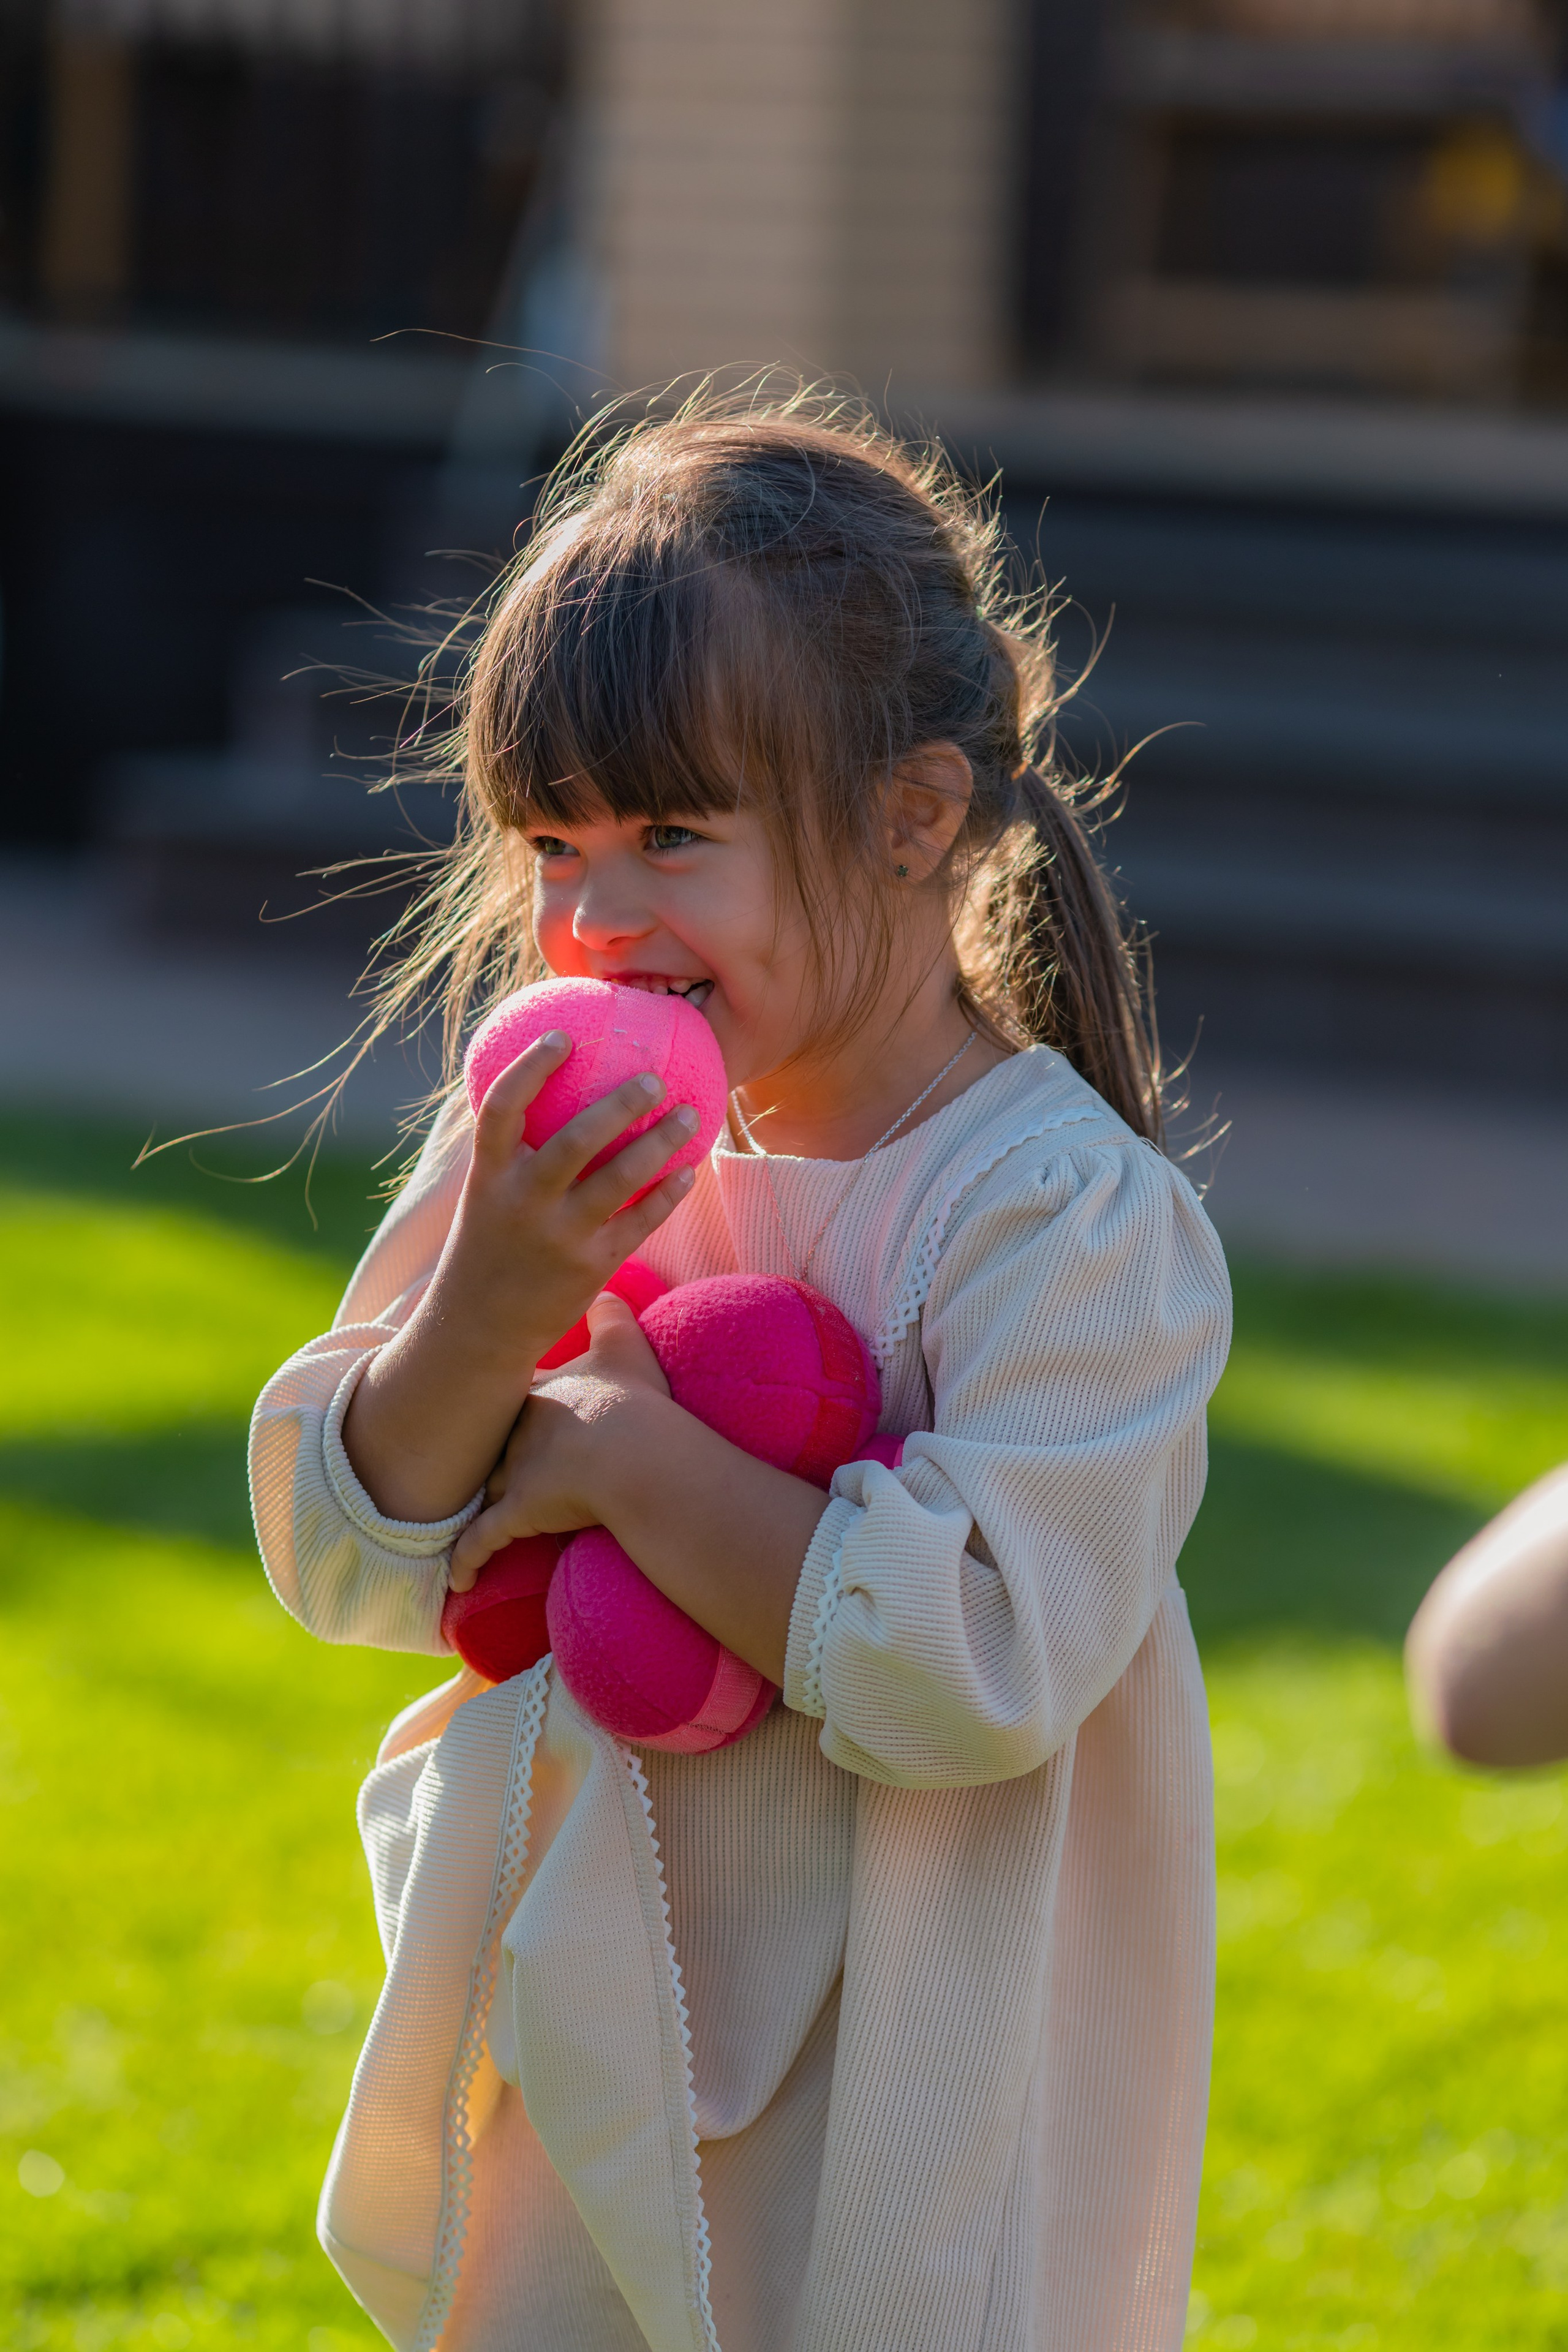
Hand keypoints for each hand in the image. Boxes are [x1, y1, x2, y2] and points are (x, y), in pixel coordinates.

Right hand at [435, 1033, 698, 1384]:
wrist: (475, 1330)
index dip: (530, 1068)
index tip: (563, 1036)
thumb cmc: (487, 1247)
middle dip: (619, 1105)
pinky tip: (690, 1170)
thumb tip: (543, 1091)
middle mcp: (522, 1201)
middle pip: (575, 1140)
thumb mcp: (483, 1195)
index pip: (501, 1108)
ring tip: (692, 1112)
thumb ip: (512, 1151)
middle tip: (654, 1077)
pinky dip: (668, 1193)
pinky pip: (640, 1222)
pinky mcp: (590, 1268)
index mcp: (489, 1176)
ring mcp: (558, 1236)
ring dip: (660, 1142)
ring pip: (619, 1179)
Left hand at [450, 1294, 671, 1589]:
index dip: (498, 1398)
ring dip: (471, 1502)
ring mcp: (514, 1474)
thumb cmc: (636, 1403)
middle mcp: (518, 1431)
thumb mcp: (628, 1349)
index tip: (486, 1400)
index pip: (508, 1393)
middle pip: (489, 1442)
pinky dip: (466, 1561)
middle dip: (478, 1451)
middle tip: (457, 1458)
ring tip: (457, 1514)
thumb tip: (609, 1288)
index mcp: (540, 1393)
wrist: (636, 1453)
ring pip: (482, 1488)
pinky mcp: (517, 1514)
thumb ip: (615, 1318)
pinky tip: (456, 1582)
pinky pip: (481, 1542)